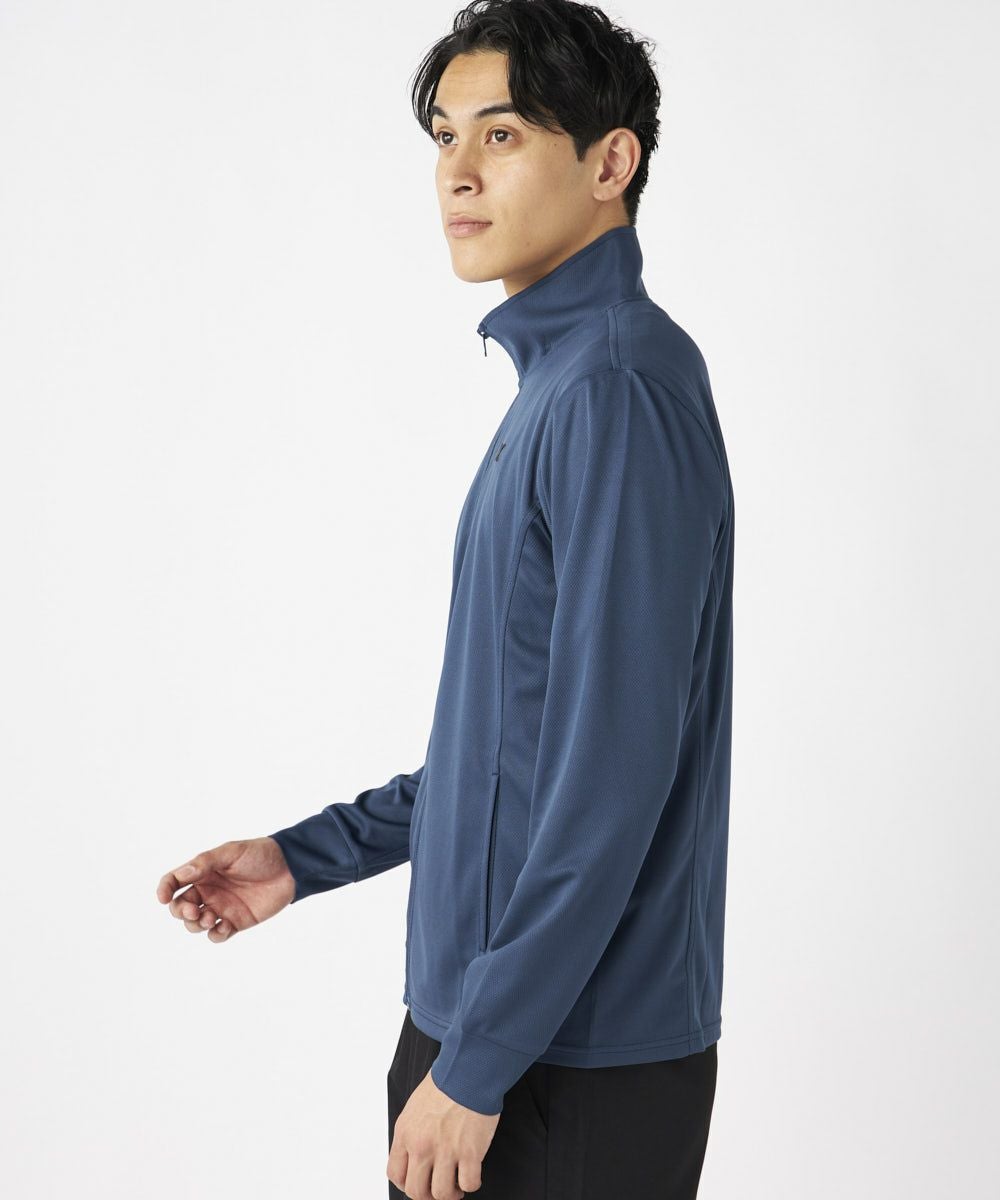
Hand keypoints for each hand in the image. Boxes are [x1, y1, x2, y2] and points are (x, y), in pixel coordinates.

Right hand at [156, 837, 294, 940]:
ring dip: (196, 925)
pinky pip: (217, 935)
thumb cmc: (259, 854)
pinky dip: (215, 935)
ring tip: (211, 917)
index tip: (163, 898)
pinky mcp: (236, 921)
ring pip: (196, 924)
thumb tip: (181, 875)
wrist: (289, 868)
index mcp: (203, 872)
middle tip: (193, 911)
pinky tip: (224, 927)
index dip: (164, 889)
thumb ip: (205, 863)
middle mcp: (209, 891)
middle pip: (180, 907)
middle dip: (180, 912)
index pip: (174, 882)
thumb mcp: (231, 853)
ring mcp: (222, 907)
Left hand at [386, 1067, 499, 1198]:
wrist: (469, 1070)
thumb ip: (411, 1133)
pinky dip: (471, 1183)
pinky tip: (472, 1172)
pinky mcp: (470, 1151)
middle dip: (428, 1196)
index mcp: (406, 1133)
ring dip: (450, 1194)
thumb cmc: (445, 1085)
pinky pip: (469, 1184)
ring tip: (457, 1185)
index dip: (407, 1185)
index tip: (419, 1183)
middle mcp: (422, 1145)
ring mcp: (446, 1150)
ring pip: (441, 1194)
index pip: (395, 1174)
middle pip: (416, 1191)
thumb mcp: (415, 1107)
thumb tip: (413, 1156)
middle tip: (439, 1189)